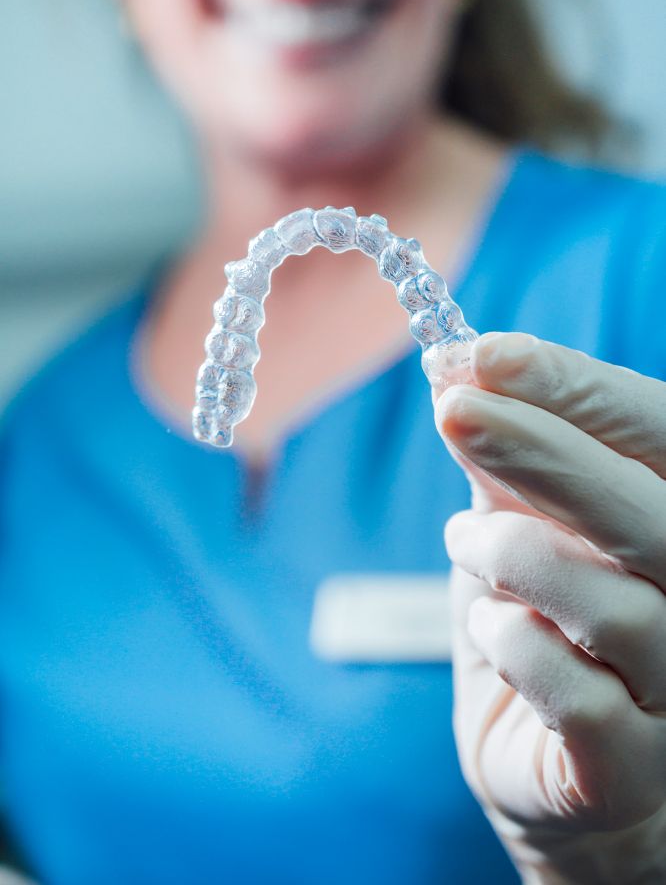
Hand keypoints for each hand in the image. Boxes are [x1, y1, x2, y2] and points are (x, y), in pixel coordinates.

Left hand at [433, 332, 665, 882]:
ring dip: (514, 556)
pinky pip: (580, 697)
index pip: (661, 435)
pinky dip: (512, 645)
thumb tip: (459, 374)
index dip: (577, 388)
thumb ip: (507, 464)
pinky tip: (490, 628)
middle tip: (454, 411)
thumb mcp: (521, 526)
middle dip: (544, 451)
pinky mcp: (637, 766)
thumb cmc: (544, 629)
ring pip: (619, 605)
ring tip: (464, 541)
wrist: (548, 766)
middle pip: (654, 515)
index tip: (483, 354)